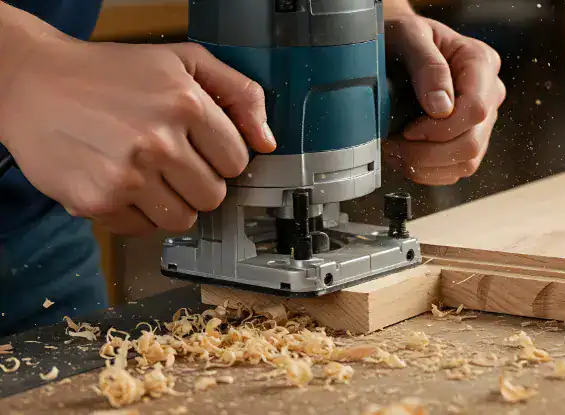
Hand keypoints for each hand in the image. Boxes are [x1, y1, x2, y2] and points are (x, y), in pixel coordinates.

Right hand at [0, 32, 274, 235]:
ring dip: (173, 203)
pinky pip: (142, 230)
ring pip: (183, 219)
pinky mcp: (98, 201)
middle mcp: (158, 142)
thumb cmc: (110, 72)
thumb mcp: (183, 60)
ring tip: (149, 175)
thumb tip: (267, 142)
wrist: (31, 83)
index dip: (221, 156)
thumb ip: (238, 93)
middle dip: (199, 182)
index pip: (237, 161)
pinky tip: (122, 184)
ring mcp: (127, 176)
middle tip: (173, 162)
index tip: (202, 149)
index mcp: (185, 104)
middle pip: (214, 196)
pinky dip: (137, 214)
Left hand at [382, 14, 504, 185]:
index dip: (440, 128)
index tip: (408, 129)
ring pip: (466, 162)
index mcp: (480, 62)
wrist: (398, 45)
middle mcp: (488, 93)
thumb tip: (441, 107)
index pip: (475, 108)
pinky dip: (428, 173)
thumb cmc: (403, 37)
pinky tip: (405, 159)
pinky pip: (456, 170)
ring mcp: (481, 120)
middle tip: (393, 145)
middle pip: (471, 142)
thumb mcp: (408, 35)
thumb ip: (427, 65)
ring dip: (425, 166)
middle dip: (427, 153)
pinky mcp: (467, 139)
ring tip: (395, 152)